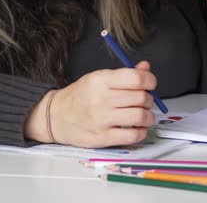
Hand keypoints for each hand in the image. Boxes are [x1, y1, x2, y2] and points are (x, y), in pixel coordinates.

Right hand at [24, 61, 156, 147]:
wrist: (56, 116)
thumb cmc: (80, 96)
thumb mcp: (99, 78)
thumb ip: (124, 74)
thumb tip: (146, 68)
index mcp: (101, 80)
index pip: (136, 78)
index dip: (150, 80)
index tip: (150, 84)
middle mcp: (101, 99)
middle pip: (140, 97)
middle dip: (149, 99)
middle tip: (145, 101)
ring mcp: (101, 120)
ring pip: (140, 117)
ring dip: (148, 116)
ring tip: (144, 115)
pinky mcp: (102, 138)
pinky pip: (132, 135)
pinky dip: (141, 131)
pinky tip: (137, 128)